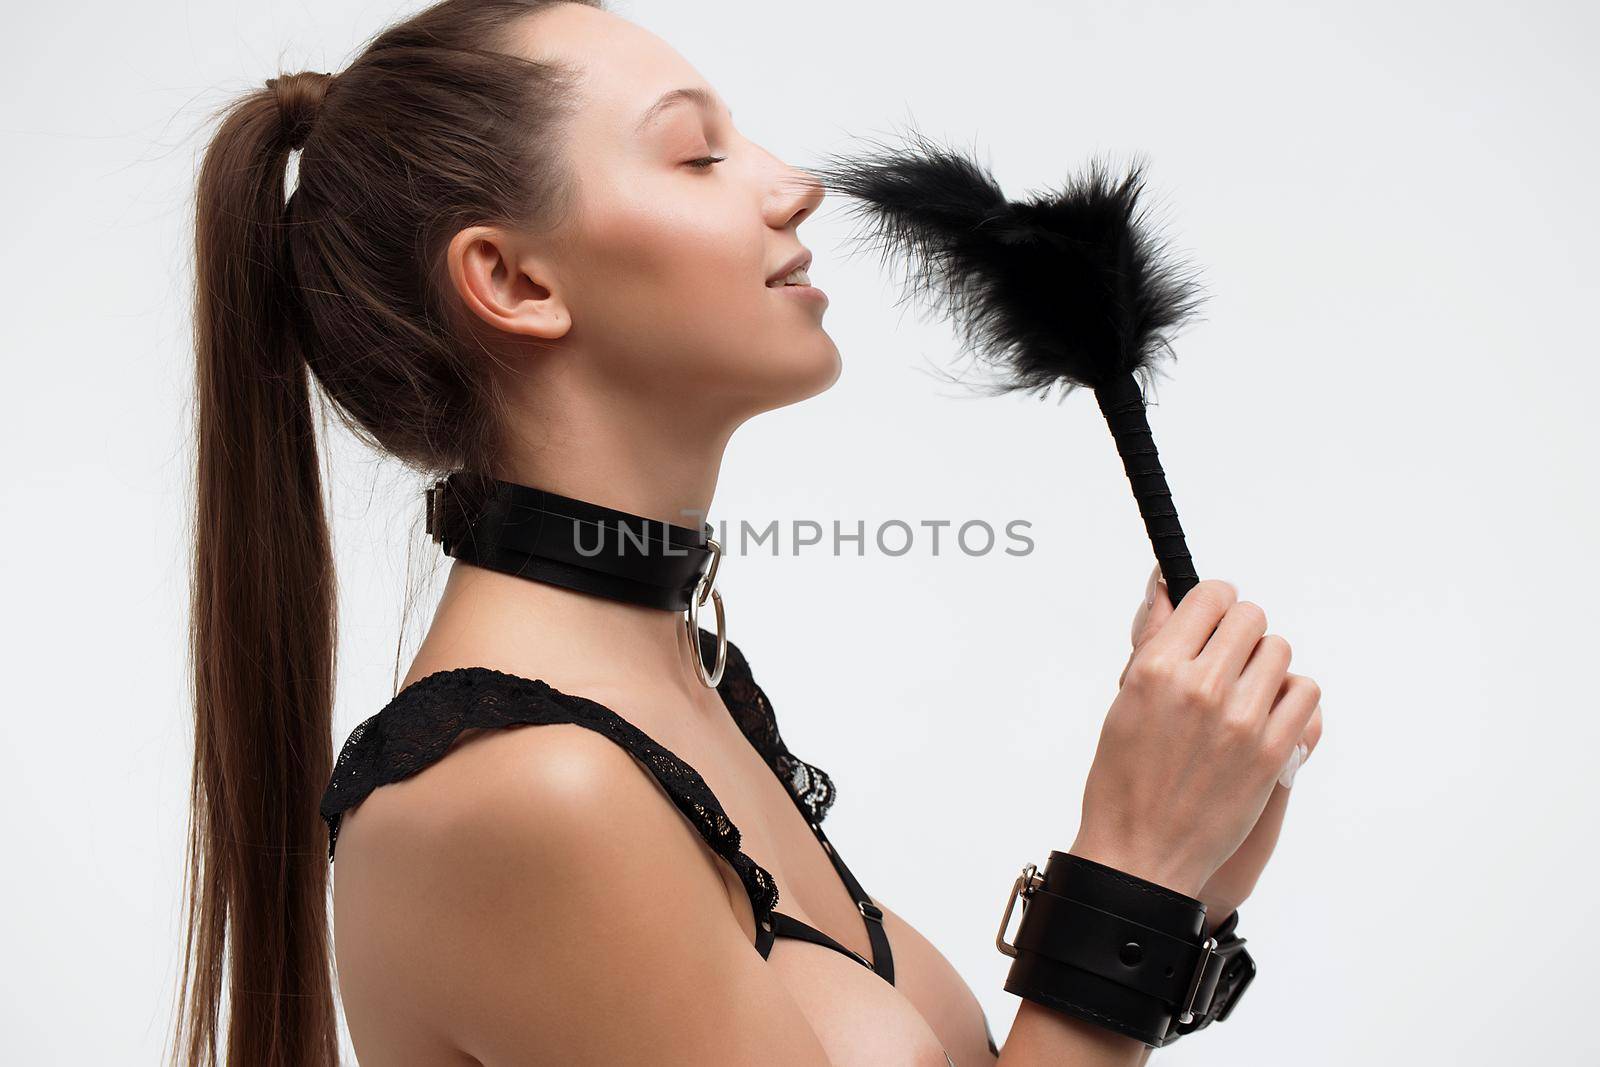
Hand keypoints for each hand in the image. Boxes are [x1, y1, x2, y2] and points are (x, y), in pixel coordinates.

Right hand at [1121, 565, 1323, 927]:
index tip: (1211, 622)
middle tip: (1225, 664)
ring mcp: (1243, 720)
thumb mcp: (1124, 699)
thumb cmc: (1123, 779)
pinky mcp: (1274, 752)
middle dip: (1239, 634)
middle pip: (1251, 617)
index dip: (1213, 605)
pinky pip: (1305, 693)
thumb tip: (1165, 587)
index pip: (1210, 596)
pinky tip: (1266, 717)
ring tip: (1243, 696)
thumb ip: (1152, 640)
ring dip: (1265, 666)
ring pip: (1281, 651)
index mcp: (1157, 668)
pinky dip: (1290, 699)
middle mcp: (1202, 687)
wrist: (1141, 853)